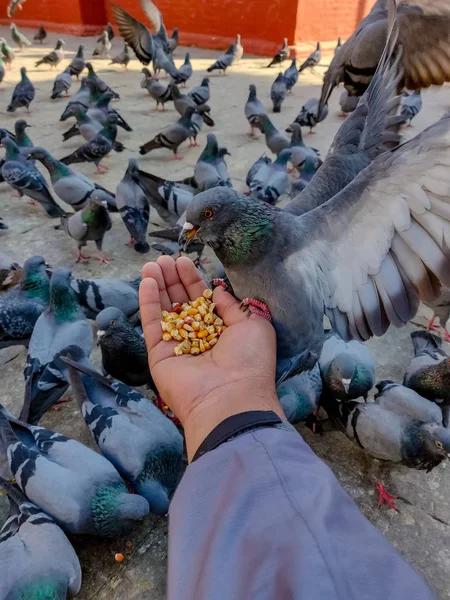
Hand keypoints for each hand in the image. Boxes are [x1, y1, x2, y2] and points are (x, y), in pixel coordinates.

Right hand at [140, 256, 283, 459]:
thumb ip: (232, 305)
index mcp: (222, 331)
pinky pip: (152, 324)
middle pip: (181, 302)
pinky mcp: (159, 354)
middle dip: (173, 279)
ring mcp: (177, 346)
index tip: (184, 261)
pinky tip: (147, 281)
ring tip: (153, 264)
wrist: (230, 398)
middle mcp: (199, 337)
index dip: (193, 280)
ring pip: (165, 310)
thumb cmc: (249, 361)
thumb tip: (217, 290)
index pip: (203, 300)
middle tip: (163, 259)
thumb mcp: (252, 324)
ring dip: (158, 286)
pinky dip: (148, 303)